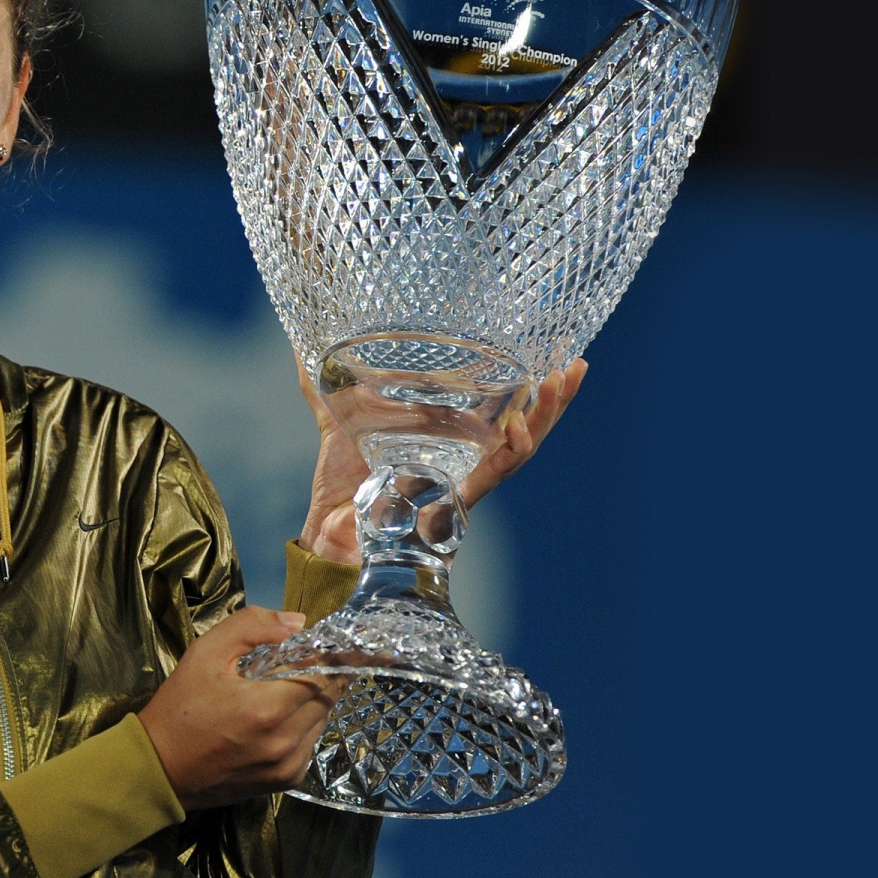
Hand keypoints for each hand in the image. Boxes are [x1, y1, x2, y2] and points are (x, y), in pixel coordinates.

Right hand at [136, 607, 341, 810]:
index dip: (326, 656)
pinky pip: (310, 745)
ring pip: (322, 721)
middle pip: (328, 698)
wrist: (161, 769)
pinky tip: (278, 719)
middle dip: (323, 675)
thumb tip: (297, 622)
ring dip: (314, 701)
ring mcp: (288, 766)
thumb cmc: (180, 708)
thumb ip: (251, 626)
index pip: (323, 674)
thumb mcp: (205, 653)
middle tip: (305, 662)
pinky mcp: (285, 781)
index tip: (323, 645)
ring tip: (286, 689)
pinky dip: (304, 727)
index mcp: (268, 708)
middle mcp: (285, 741)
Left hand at [296, 356, 587, 563]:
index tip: (551, 349)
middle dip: (554, 398)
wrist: (329, 530)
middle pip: (523, 424)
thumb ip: (324, 387)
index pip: (500, 405)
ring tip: (560, 382)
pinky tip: (521, 429)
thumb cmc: (342, 483)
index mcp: (449, 437)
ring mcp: (466, 480)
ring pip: (520, 448)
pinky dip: (509, 453)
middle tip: (577, 364)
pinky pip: (492, 476)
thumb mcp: (337, 420)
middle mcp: (466, 458)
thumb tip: (300, 348)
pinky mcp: (456, 500)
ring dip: (544, 417)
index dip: (526, 382)